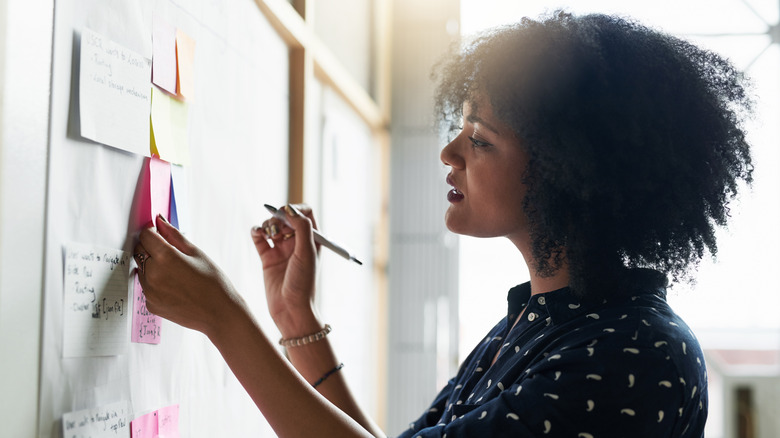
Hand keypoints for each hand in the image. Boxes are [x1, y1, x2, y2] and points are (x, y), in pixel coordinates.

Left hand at [134, 215, 242, 336]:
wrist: (219, 314)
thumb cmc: (213, 283)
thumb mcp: (197, 253)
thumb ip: (174, 236)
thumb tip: (160, 221)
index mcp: (165, 258)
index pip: (145, 235)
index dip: (153, 232)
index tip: (161, 235)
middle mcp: (152, 274)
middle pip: (139, 251)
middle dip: (151, 248)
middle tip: (171, 254)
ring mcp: (149, 291)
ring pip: (141, 269)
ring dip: (152, 266)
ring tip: (176, 273)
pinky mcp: (150, 304)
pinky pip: (146, 287)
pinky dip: (155, 283)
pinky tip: (174, 287)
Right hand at [251, 204, 320, 335]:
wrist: (291, 310)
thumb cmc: (304, 283)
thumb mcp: (307, 253)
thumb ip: (301, 228)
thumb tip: (290, 208)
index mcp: (312, 239)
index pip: (304, 212)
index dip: (294, 209)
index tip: (285, 215)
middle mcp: (297, 242)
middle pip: (286, 217)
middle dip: (278, 217)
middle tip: (276, 228)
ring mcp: (282, 250)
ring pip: (271, 226)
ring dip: (267, 224)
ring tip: (268, 234)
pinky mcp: (267, 258)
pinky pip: (259, 238)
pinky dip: (256, 232)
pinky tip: (257, 233)